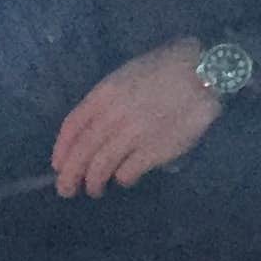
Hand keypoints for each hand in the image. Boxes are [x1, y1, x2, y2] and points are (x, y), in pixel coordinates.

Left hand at [50, 38, 221, 196]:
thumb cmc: (164, 70)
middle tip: (66, 190)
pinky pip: (128, 172)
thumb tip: (92, 131)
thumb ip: (106, 101)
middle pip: (82, 152)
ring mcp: (132, 135)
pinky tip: (124, 179)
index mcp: (103, 94)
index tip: (58, 165)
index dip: (62, 150)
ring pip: (100, 167)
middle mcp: (113, 116)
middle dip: (70, 175)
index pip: (72, 127)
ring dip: (93, 183)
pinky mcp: (153, 151)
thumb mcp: (126, 75)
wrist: (202, 73)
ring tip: (94, 190)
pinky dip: (122, 179)